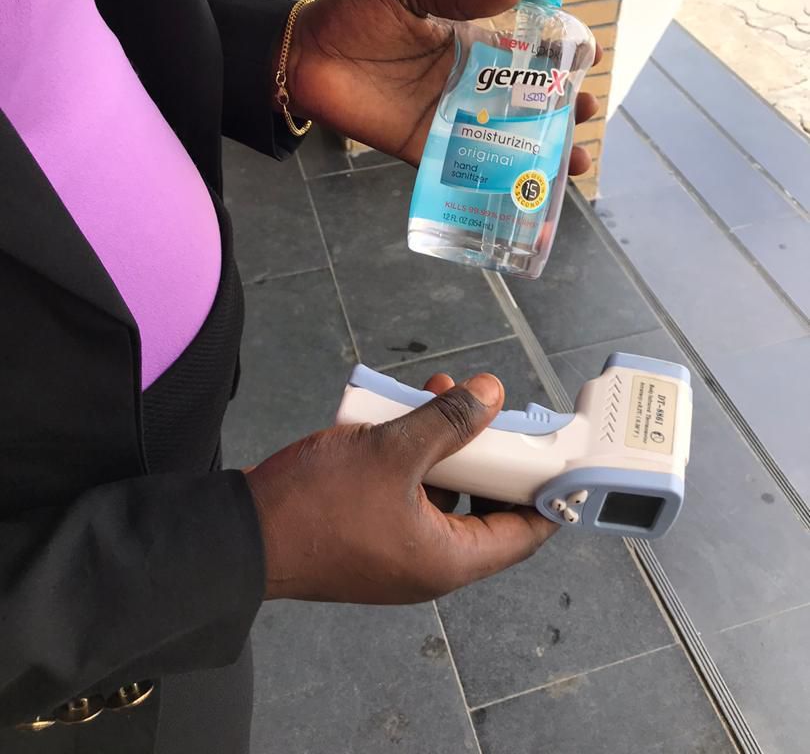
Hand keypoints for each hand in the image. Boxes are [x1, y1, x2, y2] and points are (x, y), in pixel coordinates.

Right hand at [244, 372, 555, 603]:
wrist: (240, 535)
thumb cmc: (319, 504)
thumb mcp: (391, 452)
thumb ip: (447, 422)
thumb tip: (493, 394)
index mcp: (448, 559)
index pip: (523, 534)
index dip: (545, 494)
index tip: (556, 455)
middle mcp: (430, 563)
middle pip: (483, 507)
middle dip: (487, 451)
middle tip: (487, 408)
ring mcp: (397, 551)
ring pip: (443, 494)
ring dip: (446, 445)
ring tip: (436, 394)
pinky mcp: (370, 535)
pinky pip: (409, 494)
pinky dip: (413, 458)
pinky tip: (400, 416)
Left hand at [286, 0, 601, 173]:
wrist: (303, 55)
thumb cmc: (354, 15)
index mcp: (468, 41)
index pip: (525, 50)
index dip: (559, 55)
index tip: (589, 59)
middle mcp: (465, 82)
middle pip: (525, 100)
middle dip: (561, 110)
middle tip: (586, 115)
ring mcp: (446, 118)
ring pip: (505, 139)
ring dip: (542, 151)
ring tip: (575, 161)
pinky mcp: (422, 148)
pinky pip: (465, 169)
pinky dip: (495, 185)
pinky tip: (524, 196)